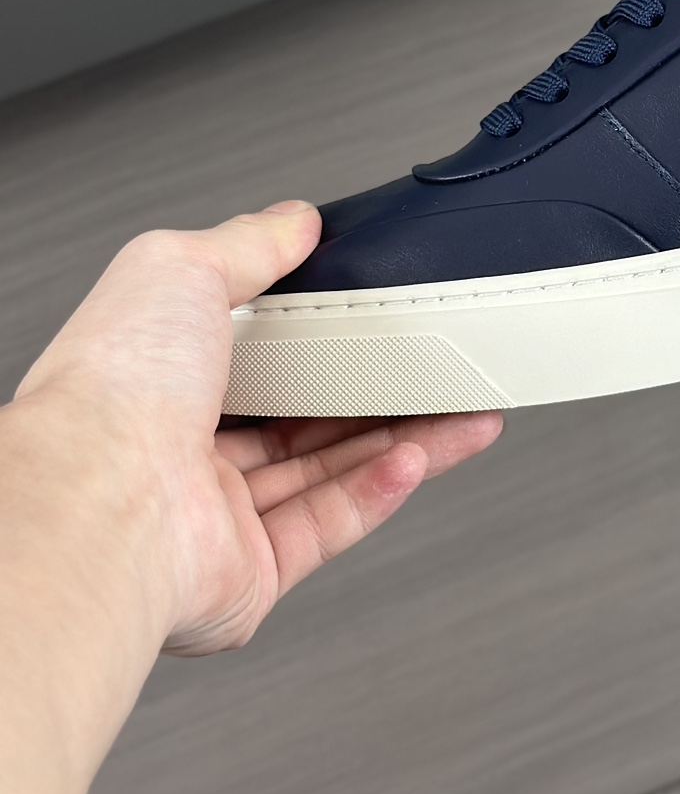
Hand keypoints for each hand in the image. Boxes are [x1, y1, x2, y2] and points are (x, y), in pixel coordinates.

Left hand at [13, 202, 502, 654]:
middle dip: (381, 394)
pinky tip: (421, 455)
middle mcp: (180, 452)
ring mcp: (215, 517)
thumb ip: (247, 244)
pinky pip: (331, 523)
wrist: (100, 504)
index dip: (322, 335)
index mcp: (156, 379)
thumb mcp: (179, 267)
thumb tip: (293, 220)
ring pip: (330, 472)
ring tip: (465, 412)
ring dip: (404, 439)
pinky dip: (382, 489)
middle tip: (442, 370)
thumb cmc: (112, 393)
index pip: (254, 352)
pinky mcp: (250, 572)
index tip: (379, 316)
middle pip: (305, 418)